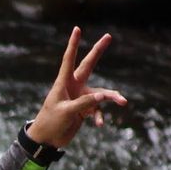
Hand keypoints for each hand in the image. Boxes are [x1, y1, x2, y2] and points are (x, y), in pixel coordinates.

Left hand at [28, 27, 126, 149]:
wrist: (47, 141)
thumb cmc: (50, 123)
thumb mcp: (66, 112)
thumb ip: (84, 102)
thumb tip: (103, 96)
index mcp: (63, 83)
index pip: (69, 59)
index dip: (73, 44)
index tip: (77, 29)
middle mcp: (74, 87)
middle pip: (89, 65)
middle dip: (98, 51)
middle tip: (108, 36)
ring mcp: (81, 97)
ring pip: (101, 92)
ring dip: (112, 97)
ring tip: (123, 101)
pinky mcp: (85, 109)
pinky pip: (98, 109)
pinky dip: (100, 117)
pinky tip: (99, 125)